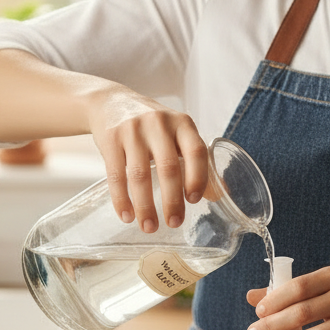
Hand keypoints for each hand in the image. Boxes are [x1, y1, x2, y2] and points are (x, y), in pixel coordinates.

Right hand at [86, 86, 208, 232]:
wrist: (111, 102)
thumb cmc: (154, 126)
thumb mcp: (178, 135)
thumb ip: (197, 162)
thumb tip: (219, 196)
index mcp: (182, 124)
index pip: (196, 151)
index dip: (198, 177)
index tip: (194, 201)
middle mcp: (159, 124)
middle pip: (169, 167)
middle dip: (172, 200)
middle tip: (174, 223)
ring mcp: (132, 131)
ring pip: (140, 175)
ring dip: (145, 206)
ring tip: (149, 227)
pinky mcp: (110, 139)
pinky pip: (115, 175)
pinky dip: (121, 199)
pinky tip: (127, 216)